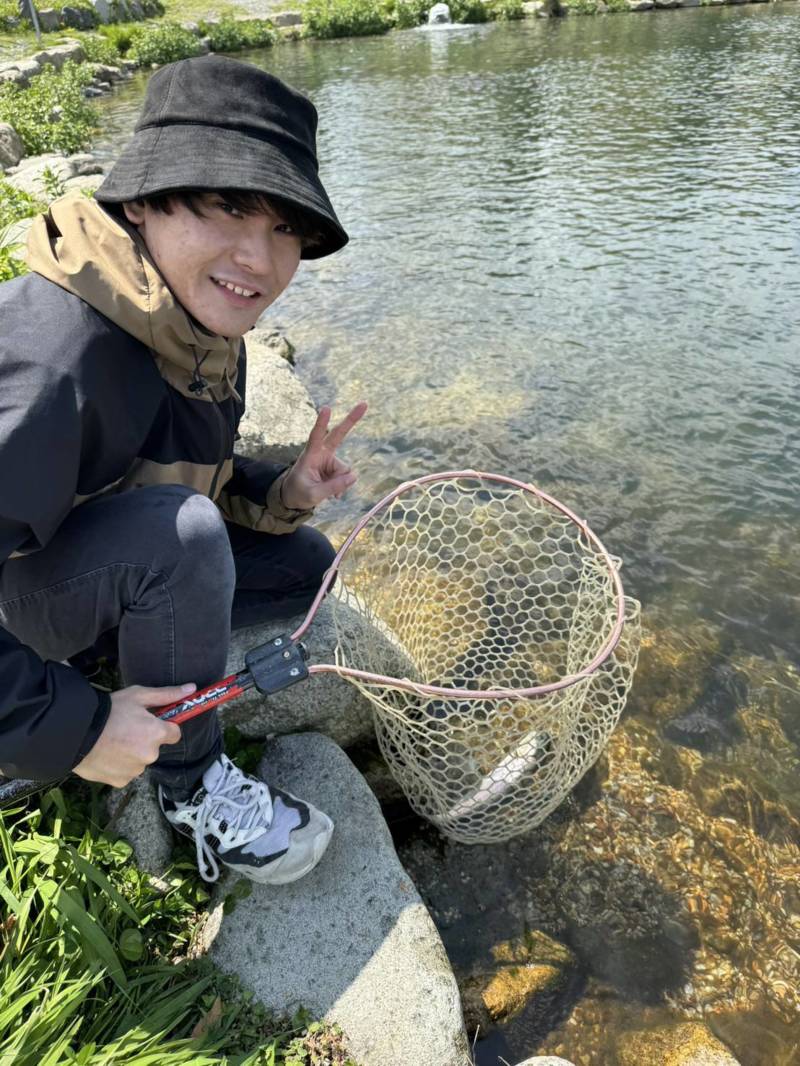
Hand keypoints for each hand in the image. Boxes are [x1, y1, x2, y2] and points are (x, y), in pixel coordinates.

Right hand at [73, 682, 194, 788]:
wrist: (75, 733)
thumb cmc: (109, 711)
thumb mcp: (138, 696)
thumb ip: (167, 694)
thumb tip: (192, 689)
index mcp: (157, 733)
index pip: (175, 733)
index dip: (163, 727)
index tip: (151, 722)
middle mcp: (150, 755)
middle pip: (155, 747)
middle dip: (145, 739)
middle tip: (125, 729)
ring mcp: (135, 770)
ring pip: (140, 760)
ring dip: (132, 753)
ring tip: (113, 741)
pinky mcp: (121, 781)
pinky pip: (126, 772)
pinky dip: (120, 765)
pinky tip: (107, 753)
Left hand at [280, 402, 366, 510]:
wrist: (294, 497)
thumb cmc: (298, 493)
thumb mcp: (313, 494)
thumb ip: (332, 487)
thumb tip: (354, 477)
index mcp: (310, 455)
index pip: (315, 436)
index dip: (321, 423)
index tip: (327, 408)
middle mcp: (322, 453)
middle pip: (338, 434)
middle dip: (351, 420)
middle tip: (364, 404)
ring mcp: (330, 460)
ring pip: (345, 471)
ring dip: (339, 484)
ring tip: (326, 492)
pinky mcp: (336, 469)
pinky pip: (346, 478)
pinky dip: (342, 487)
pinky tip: (333, 493)